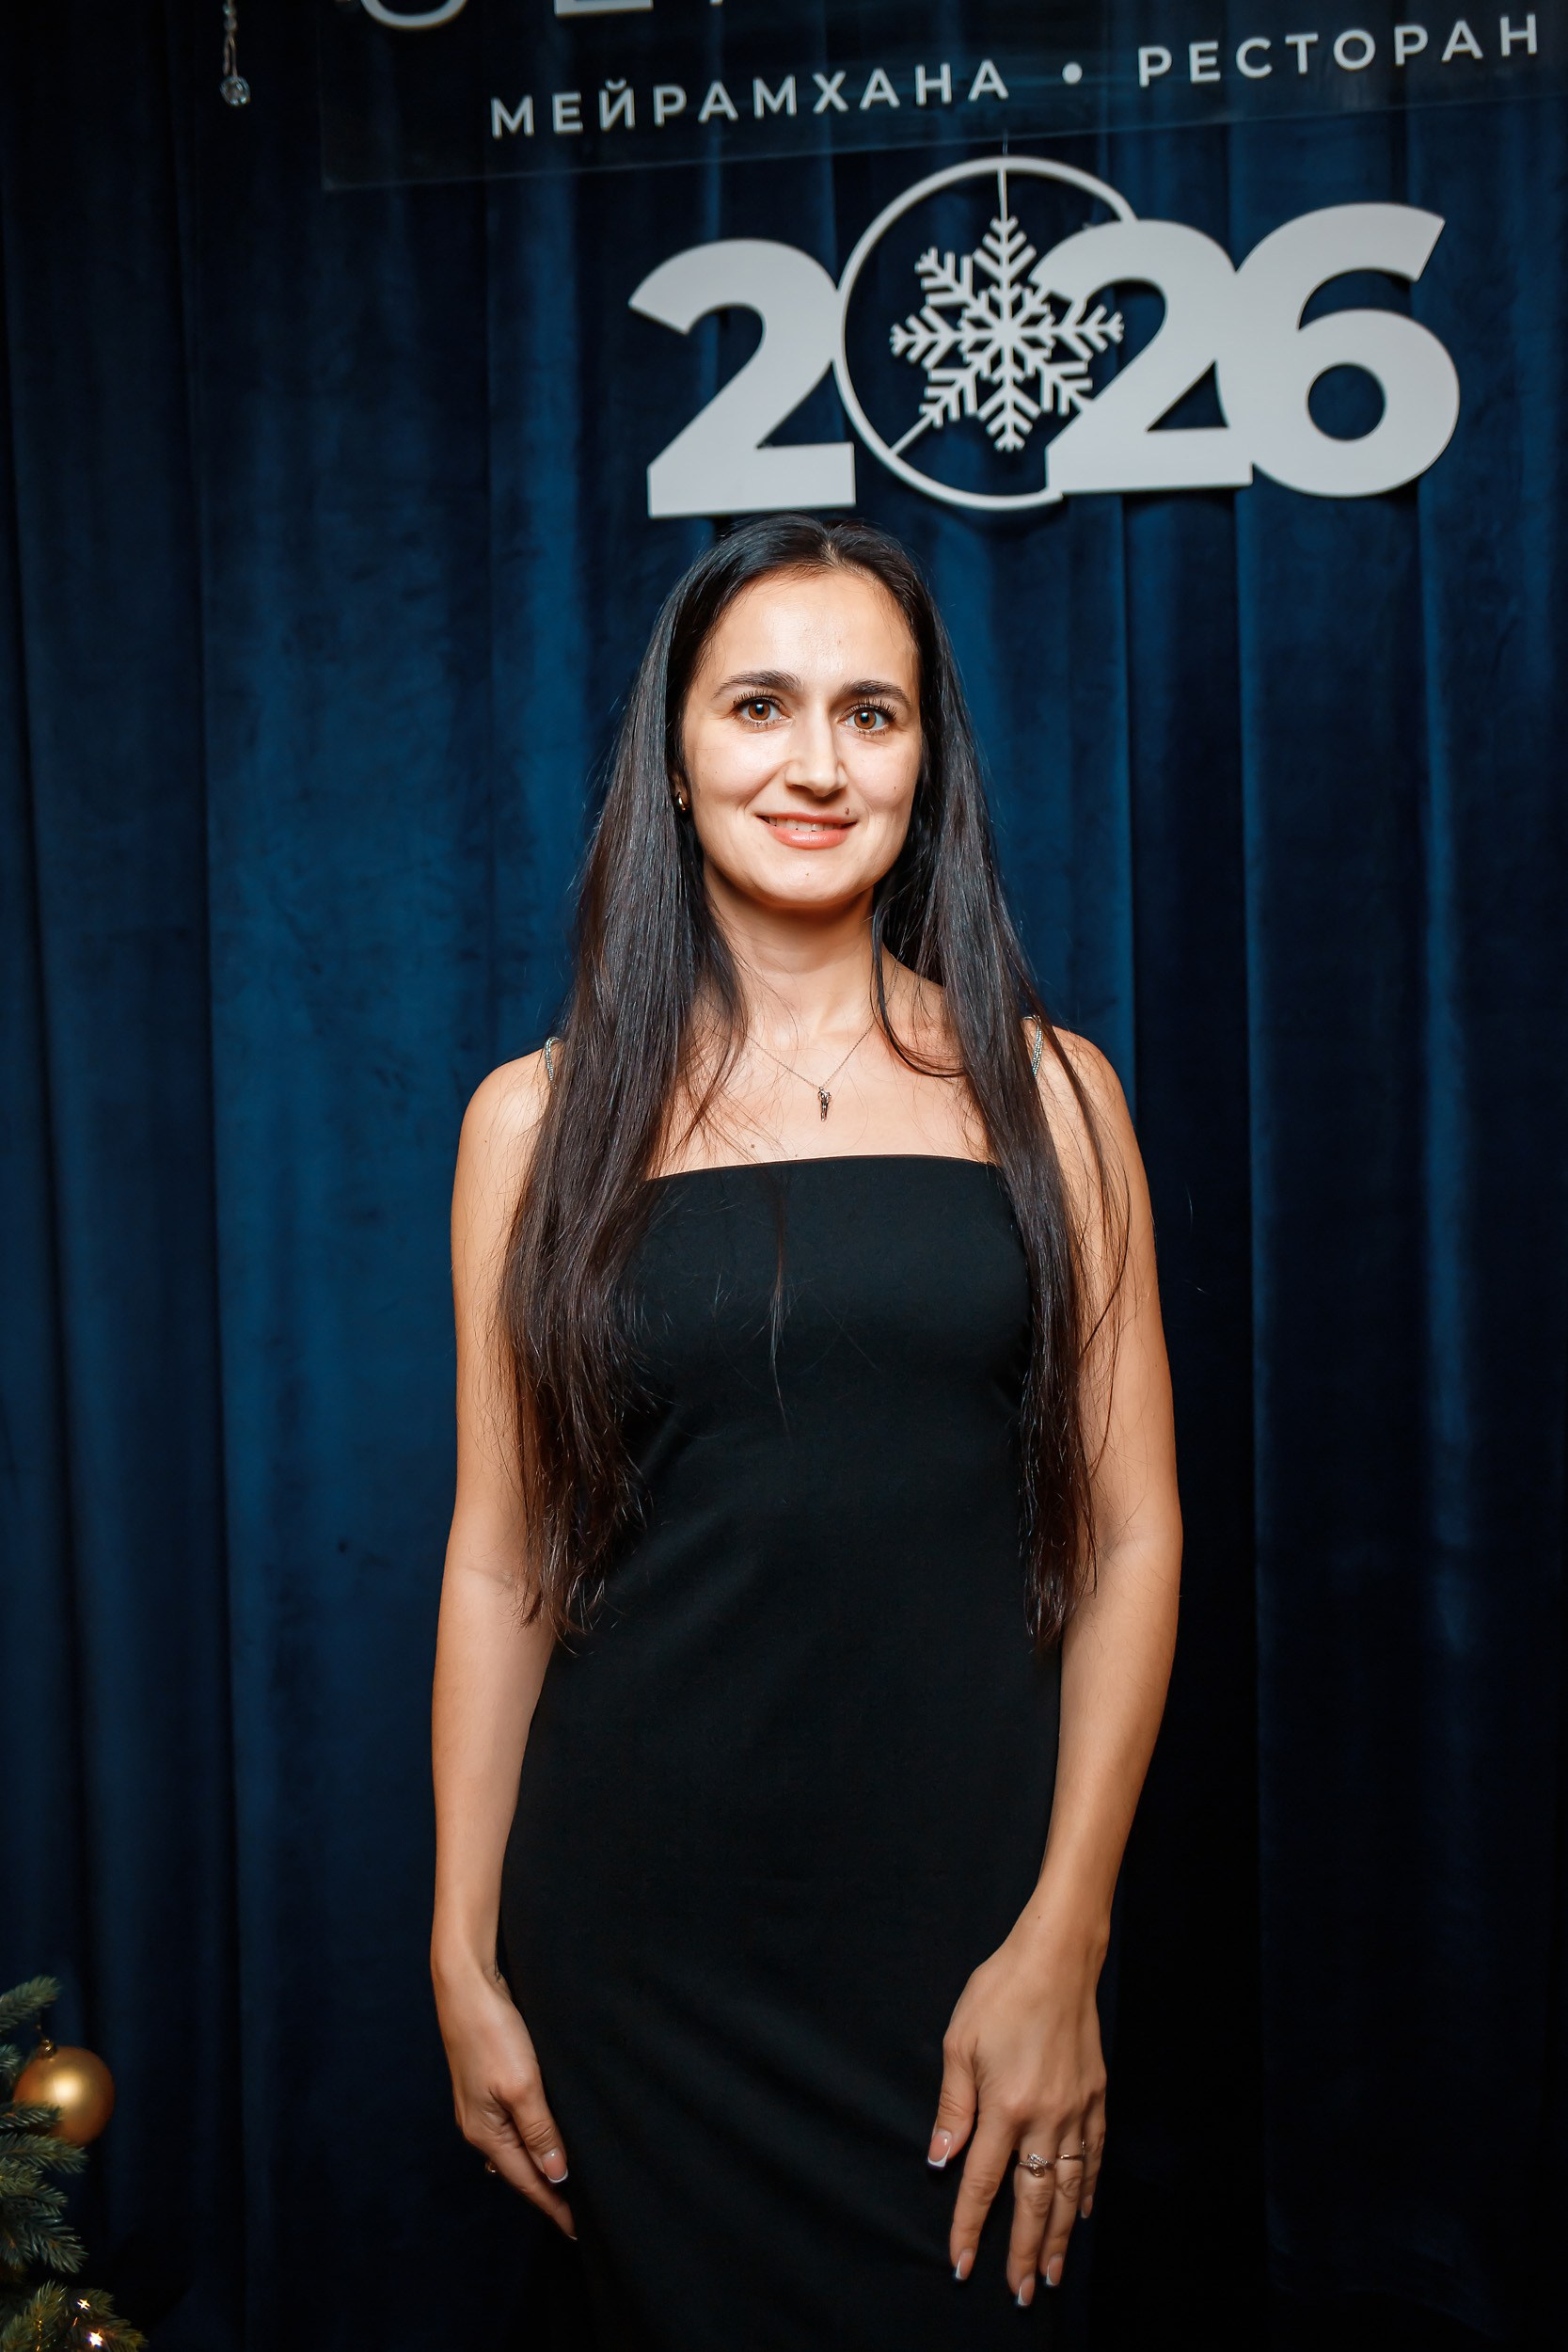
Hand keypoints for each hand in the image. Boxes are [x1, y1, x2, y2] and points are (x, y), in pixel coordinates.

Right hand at [434, 1956, 574, 2236]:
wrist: (466, 1985)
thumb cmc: (492, 2033)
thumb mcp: (523, 2087)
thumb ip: (541, 2133)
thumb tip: (555, 2176)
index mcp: (485, 2132)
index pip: (526, 2181)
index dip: (553, 2205)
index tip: (576, 2229)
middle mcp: (478, 2125)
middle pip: (517, 2169)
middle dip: (545, 2190)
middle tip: (577, 2212)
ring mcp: (479, 2105)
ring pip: (514, 2148)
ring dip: (538, 2165)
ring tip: (563, 2183)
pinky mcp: (485, 2085)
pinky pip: (511, 2127)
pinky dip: (529, 2140)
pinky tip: (540, 2140)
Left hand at [926, 1917, 1106, 2304]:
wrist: (1056, 1957)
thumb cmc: (1000, 1992)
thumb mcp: (959, 2042)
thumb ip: (953, 2106)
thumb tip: (941, 2159)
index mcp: (1005, 2107)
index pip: (982, 2182)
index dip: (969, 2227)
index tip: (961, 2263)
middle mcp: (1045, 2118)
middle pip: (1033, 2201)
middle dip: (1025, 2251)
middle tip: (1021, 2293)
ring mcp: (1077, 2110)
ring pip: (1069, 2188)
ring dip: (1061, 2235)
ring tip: (1054, 2273)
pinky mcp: (1097, 2096)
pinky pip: (1094, 2156)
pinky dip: (1089, 2189)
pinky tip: (1084, 2211)